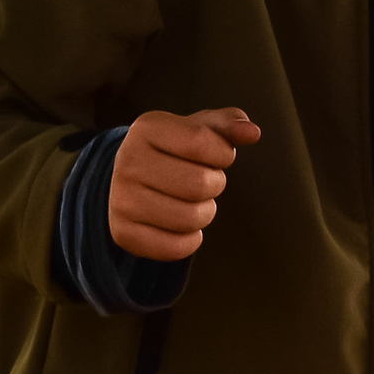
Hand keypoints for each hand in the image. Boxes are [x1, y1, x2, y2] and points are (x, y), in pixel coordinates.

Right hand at [107, 106, 259, 261]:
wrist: (131, 180)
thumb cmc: (175, 151)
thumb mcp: (199, 130)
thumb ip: (229, 126)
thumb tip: (252, 132)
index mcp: (147, 128)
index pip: (201, 143)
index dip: (223, 154)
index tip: (217, 155)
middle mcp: (128, 161)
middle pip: (200, 184)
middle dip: (214, 185)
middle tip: (203, 182)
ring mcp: (121, 198)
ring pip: (190, 218)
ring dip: (204, 213)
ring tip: (191, 202)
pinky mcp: (123, 232)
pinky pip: (176, 247)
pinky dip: (190, 240)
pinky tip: (181, 226)